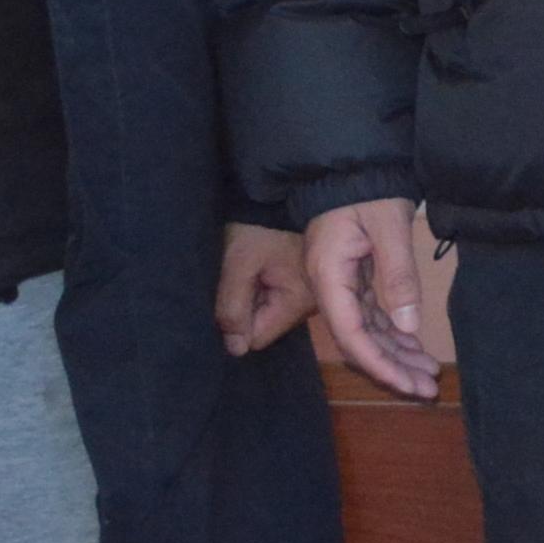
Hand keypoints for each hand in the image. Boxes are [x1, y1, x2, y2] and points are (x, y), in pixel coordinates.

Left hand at [215, 221, 314, 356]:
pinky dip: (265, 287)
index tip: (231, 294)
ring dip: (256, 296)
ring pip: (271, 312)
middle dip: (248, 308)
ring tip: (251, 268)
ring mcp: (312, 294)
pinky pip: (279, 298)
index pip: (258, 337)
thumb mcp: (239, 263)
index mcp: (298, 301)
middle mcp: (312, 304)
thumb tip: (235, 350)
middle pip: (266, 326)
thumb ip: (233, 307)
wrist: (281, 193)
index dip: (237, 322)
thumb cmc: (260, 226)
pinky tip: (261, 266)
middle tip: (241, 276)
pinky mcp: (307, 282)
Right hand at [305, 196, 443, 400]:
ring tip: (428, 375)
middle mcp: (329, 286)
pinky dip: (393, 333)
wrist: (352, 163)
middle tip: (427, 390)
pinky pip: (371, 315)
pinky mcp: (352, 277)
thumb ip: (398, 276)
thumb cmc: (369, 189)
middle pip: (358, 339)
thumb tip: (409, 326)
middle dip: (392, 367)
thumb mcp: (388, 226)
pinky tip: (415, 348)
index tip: (406, 383)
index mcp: (329, 276)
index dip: (378, 363)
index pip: (350, 333)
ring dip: (396, 354)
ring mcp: (339, 282)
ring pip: (366, 330)